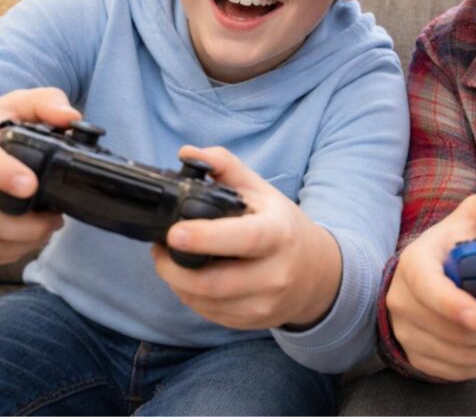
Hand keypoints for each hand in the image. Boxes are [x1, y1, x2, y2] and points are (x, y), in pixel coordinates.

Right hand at [0, 87, 76, 263]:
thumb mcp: (13, 106)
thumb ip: (46, 103)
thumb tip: (72, 118)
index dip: (3, 174)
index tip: (33, 186)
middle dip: (28, 225)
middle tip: (54, 219)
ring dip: (21, 243)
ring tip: (43, 230)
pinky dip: (4, 253)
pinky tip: (22, 240)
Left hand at [152, 145, 341, 330]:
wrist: (317, 273)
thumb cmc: (283, 227)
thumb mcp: (263, 192)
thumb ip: (226, 167)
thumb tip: (187, 152)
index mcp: (279, 234)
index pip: (243, 239)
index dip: (204, 239)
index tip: (172, 233)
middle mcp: (275, 273)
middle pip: (215, 282)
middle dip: (174, 269)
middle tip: (158, 249)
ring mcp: (264, 303)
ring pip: (206, 302)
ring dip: (177, 283)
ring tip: (169, 261)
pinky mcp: (252, 322)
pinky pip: (210, 314)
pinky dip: (191, 297)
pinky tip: (189, 279)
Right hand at [386, 184, 475, 381]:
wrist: (420, 276)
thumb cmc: (451, 245)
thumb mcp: (472, 216)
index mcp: (415, 263)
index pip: (427, 287)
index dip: (452, 304)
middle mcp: (403, 301)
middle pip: (454, 331)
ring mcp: (408, 333)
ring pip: (462, 355)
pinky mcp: (419, 358)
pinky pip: (459, 371)